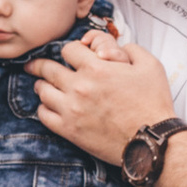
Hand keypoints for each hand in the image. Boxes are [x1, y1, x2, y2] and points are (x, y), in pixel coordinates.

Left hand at [32, 34, 174, 167]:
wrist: (151, 140)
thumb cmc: (152, 103)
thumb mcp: (150, 65)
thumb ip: (131, 49)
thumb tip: (118, 47)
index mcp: (96, 67)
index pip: (68, 50)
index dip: (70, 50)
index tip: (70, 56)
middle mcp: (79, 86)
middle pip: (47, 68)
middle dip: (40, 65)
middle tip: (34, 65)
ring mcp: (72, 109)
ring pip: (42, 91)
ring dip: (41, 85)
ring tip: (42, 85)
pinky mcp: (70, 130)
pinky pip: (44, 115)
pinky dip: (43, 108)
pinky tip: (49, 106)